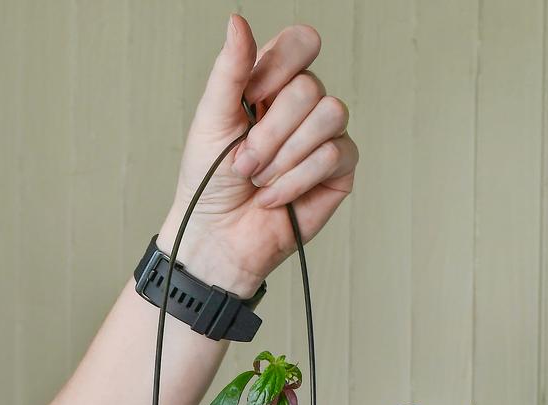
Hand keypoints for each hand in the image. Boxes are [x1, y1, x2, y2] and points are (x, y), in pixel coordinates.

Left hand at [156, 15, 357, 298]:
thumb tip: (237, 20)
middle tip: (245, 163)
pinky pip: (333, 155)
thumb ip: (230, 69)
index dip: (279, 68)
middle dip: (270, 133)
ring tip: (259, 181)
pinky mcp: (339, 171)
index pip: (301, 43)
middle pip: (310, 88)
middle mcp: (303, 105)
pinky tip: (274, 198)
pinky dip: (296, 180)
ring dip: (285, 156)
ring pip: (330, 114)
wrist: (216, 240)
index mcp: (274, 83)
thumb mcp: (211, 119)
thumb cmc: (208, 182)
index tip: (250, 99)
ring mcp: (324, 136)